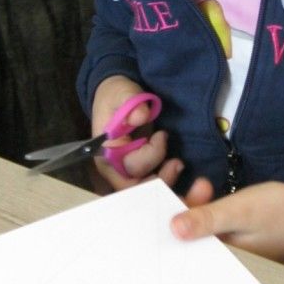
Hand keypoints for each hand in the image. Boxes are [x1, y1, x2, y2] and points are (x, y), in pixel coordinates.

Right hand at [90, 76, 183, 191]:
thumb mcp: (122, 92)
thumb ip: (130, 101)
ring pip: (144, 192)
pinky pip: (149, 187)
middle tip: (177, 163)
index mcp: (106, 152)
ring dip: (165, 183)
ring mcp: (124, 174)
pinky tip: (176, 169)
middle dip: (160, 181)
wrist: (116, 98)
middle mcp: (113, 169)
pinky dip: (165, 183)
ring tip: (178, 165)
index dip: (151, 155)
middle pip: (136, 189)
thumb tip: (140, 116)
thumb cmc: (117, 96)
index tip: (161, 135)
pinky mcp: (137, 174)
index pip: (130, 166)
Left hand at [170, 179, 283, 266]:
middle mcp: (228, 268)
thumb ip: (207, 220)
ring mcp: (237, 259)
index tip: (165, 202)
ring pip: (206, 236)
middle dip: (188, 213)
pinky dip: (214, 216)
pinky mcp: (243, 248)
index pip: (186, 253)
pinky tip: (213, 197)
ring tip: (205, 187)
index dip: (172, 228)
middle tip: (195, 188)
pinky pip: (219, 234)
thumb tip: (173, 229)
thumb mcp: (241, 211)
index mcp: (225, 265)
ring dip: (201, 211)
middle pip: (194, 244)